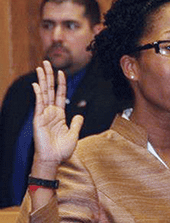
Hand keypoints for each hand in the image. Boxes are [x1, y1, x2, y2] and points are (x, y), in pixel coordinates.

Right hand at [31, 60, 82, 176]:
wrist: (53, 159)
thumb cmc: (62, 150)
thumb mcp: (74, 134)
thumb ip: (77, 123)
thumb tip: (80, 115)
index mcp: (60, 114)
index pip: (60, 94)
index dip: (61, 83)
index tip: (61, 71)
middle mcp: (51, 112)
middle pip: (50, 90)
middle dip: (49, 76)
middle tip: (46, 62)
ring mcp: (44, 114)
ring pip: (43, 93)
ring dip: (42, 80)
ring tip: (41, 67)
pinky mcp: (38, 119)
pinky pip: (38, 104)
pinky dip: (37, 93)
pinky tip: (36, 84)